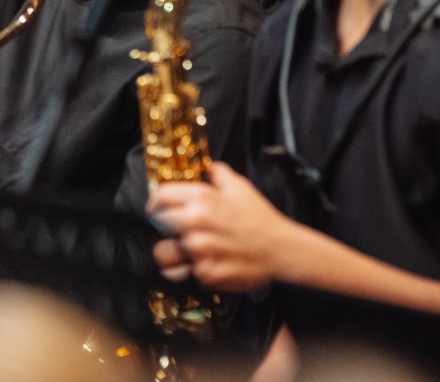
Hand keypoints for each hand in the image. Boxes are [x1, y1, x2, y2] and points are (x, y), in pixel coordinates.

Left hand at [146, 161, 298, 292]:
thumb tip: (202, 166)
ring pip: (169, 249)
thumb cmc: (261, 218)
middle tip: (179, 227)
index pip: (160, 197)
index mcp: (201, 199)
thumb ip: (216, 173)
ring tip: (197, 247)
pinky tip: (212, 260)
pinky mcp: (206, 273)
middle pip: (159, 222)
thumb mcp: (239, 186)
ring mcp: (199, 250)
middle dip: (166, 224)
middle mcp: (196, 223)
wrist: (282, 250)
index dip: (157, 201)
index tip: (158, 206)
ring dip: (179, 248)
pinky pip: (187, 270)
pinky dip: (196, 267)